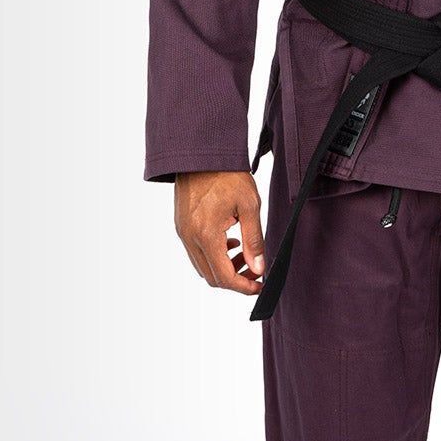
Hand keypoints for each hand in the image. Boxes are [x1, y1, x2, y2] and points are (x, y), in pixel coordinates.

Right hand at [174, 170, 265, 294]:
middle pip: (211, 277)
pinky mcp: (181, 226)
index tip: (259, 286)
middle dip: (235, 279)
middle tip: (255, 270)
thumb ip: (254, 240)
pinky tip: (229, 240)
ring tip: (244, 253)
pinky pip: (196, 253)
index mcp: (206, 234)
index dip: (244, 287)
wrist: (201, 153)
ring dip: (224, 268)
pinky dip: (213, 255)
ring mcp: (182, 233)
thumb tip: (259, 268)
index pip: (224, 277)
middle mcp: (190, 237)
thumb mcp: (249, 205)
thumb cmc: (226, 174)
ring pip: (202, 267)